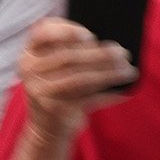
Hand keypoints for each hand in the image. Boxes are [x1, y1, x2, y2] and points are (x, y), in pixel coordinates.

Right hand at [17, 17, 136, 134]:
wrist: (45, 127)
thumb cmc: (57, 87)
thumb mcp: (55, 66)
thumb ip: (72, 50)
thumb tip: (109, 46)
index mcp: (30, 53)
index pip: (42, 33)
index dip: (66, 31)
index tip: (90, 35)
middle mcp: (30, 70)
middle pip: (69, 57)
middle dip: (100, 54)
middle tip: (123, 52)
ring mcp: (41, 91)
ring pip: (81, 78)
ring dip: (109, 73)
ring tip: (128, 70)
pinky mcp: (55, 109)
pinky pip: (87, 98)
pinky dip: (107, 94)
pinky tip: (122, 90)